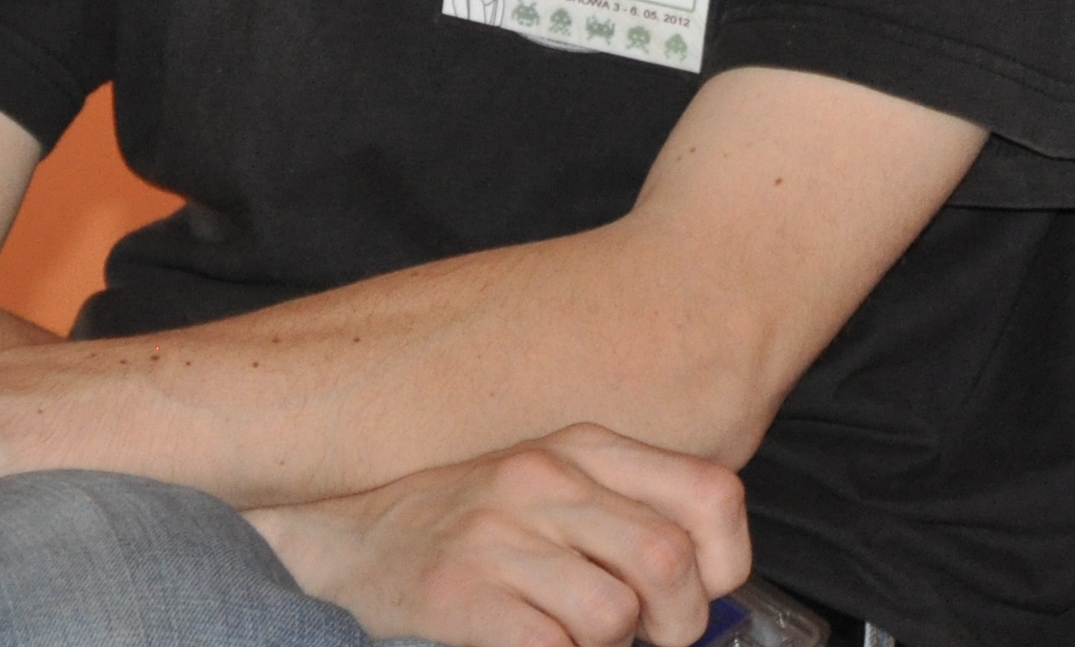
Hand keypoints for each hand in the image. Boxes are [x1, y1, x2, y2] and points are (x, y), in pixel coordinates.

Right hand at [246, 427, 750, 646]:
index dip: (727, 562)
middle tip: (654, 638)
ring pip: (615, 613)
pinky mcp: (461, 593)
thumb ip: (625, 514)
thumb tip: (706, 582)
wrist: (347, 535)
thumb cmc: (470, 524)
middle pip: (669, 560)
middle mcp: (547, 479)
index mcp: (585, 447)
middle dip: (679, 622)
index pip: (711, 493)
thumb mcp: (554, 487)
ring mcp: (500, 535)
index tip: (705, 593)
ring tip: (584, 641)